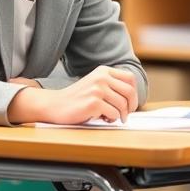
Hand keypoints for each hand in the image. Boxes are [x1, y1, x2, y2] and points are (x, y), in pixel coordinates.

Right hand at [7, 66, 137, 124]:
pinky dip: (111, 119)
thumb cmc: (78, 99)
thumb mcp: (95, 84)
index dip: (134, 93)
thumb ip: (112, 86)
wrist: (55, 105)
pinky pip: (113, 114)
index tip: (131, 104)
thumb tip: (133, 99)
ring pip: (122, 105)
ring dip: (120, 115)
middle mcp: (101, 77)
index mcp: (103, 71)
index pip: (130, 79)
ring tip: (110, 118)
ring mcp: (97, 89)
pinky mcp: (93, 103)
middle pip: (129, 92)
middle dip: (131, 106)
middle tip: (126, 115)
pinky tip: (101, 118)